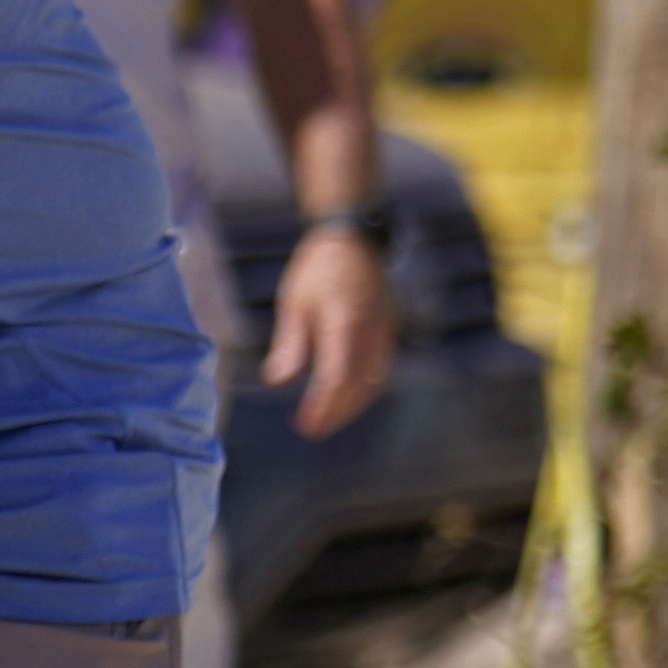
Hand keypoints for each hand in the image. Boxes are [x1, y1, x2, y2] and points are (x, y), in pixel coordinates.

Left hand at [265, 223, 398, 439]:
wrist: (352, 237)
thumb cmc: (317, 269)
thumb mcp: (293, 303)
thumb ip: (289, 345)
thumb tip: (277, 383)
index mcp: (345, 320)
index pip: (337, 374)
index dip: (323, 404)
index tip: (306, 424)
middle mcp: (371, 328)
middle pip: (359, 384)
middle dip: (336, 411)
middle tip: (312, 429)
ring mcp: (385, 328)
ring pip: (374, 379)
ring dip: (351, 404)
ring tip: (326, 419)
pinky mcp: (389, 329)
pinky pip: (380, 367)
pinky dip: (363, 387)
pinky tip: (345, 397)